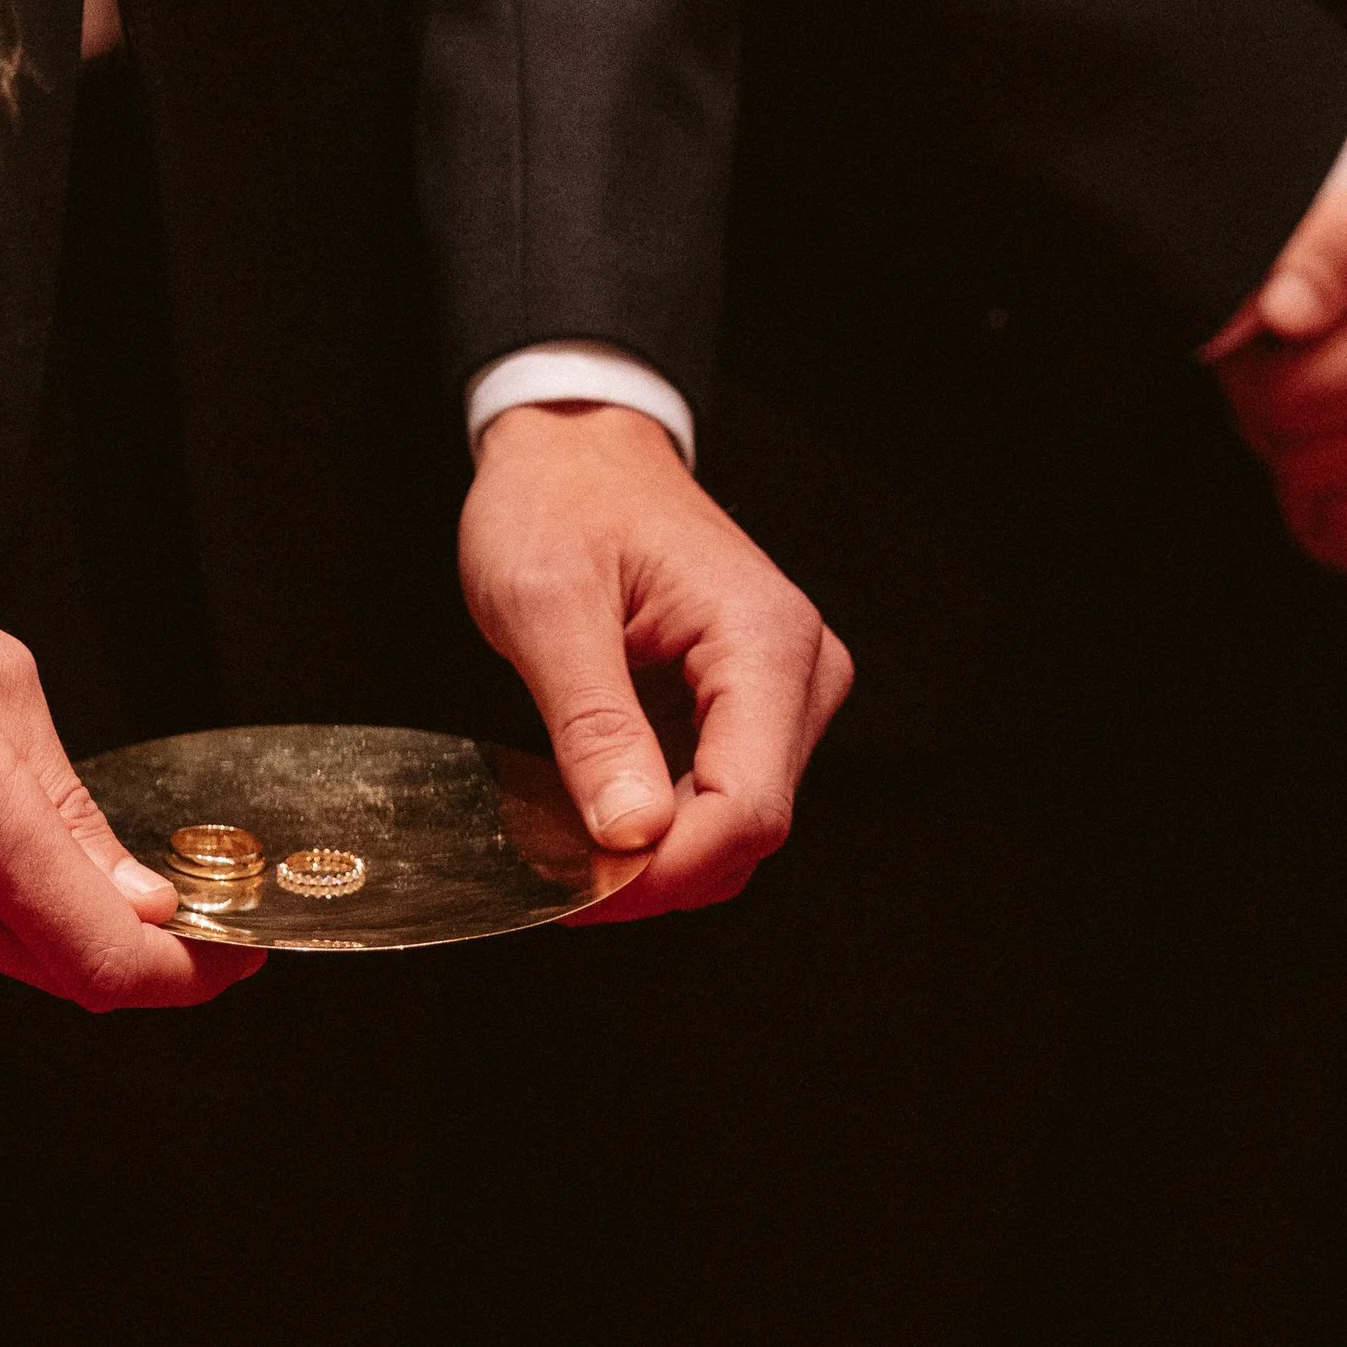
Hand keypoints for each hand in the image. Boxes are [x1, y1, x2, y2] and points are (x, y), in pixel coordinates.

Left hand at [460, 402, 851, 920]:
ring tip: (558, 848)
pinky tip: (585, 818)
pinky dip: (653, 827)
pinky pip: (714, 798)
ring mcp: (781, 693)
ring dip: (650, 858)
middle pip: (747, 829)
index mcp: (764, 640)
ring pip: (734, 827)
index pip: (747, 807)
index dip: (665, 871)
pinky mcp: (749, 708)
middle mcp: (798, 671)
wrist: (575, 449)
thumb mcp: (547, 606)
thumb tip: (631, 834)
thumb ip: (592, 724)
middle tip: (549, 882)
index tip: (577, 896)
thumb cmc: (558, 502)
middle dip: (652, 874)